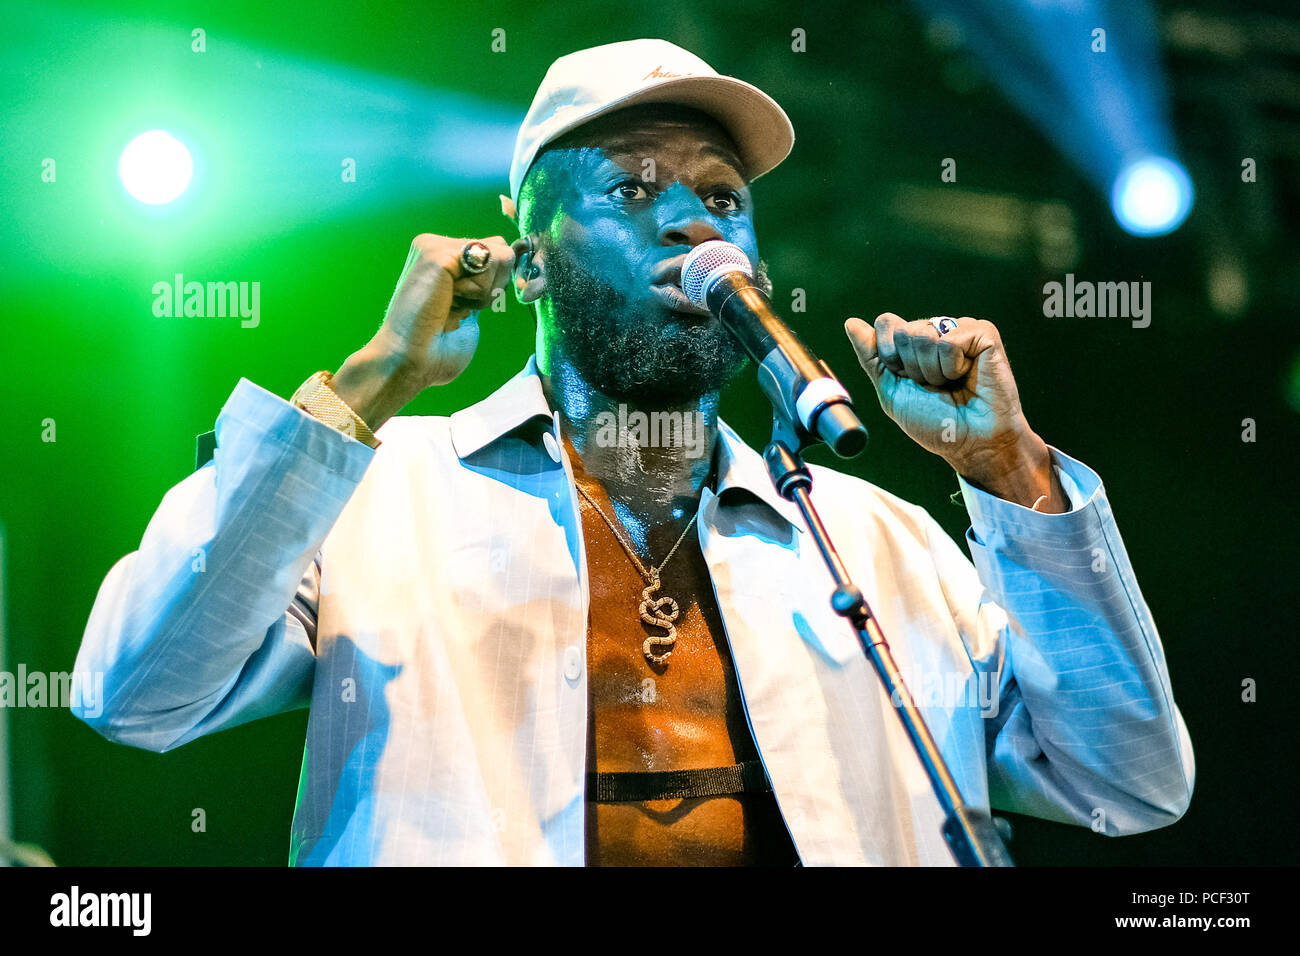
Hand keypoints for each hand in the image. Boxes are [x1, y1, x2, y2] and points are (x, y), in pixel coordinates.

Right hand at [330, 233, 524, 430]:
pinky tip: (448, 304)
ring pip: (500, 254)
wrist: (409, 363)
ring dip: (486, 292)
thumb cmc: (437, 350)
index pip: (495, 252)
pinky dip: (479, 291)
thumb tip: (509, 255)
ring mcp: (435, 246)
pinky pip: (490, 261)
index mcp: (442, 257)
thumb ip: (487, 280)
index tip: (463, 309)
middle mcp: (436, 245)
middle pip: (501, 249)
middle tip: (457, 309)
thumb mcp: (472, 306)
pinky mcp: (437, 253)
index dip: (496, 284)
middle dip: (494, 286)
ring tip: (449, 308)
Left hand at [845, 313, 1063, 508]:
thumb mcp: (891, 390)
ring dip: (932, 371)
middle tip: (934, 385)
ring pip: (924, 335)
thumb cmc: (934, 421)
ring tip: (951, 384)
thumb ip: (870, 356)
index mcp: (913, 341)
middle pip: (903, 331)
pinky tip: (966, 376)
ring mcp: (960, 329)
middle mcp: (936, 329)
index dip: (889, 356)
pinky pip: (950, 341)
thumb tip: (851, 322)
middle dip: (912, 367)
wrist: (970, 443)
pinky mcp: (984, 334)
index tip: (906, 379)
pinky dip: (953, 367)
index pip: (886, 323)